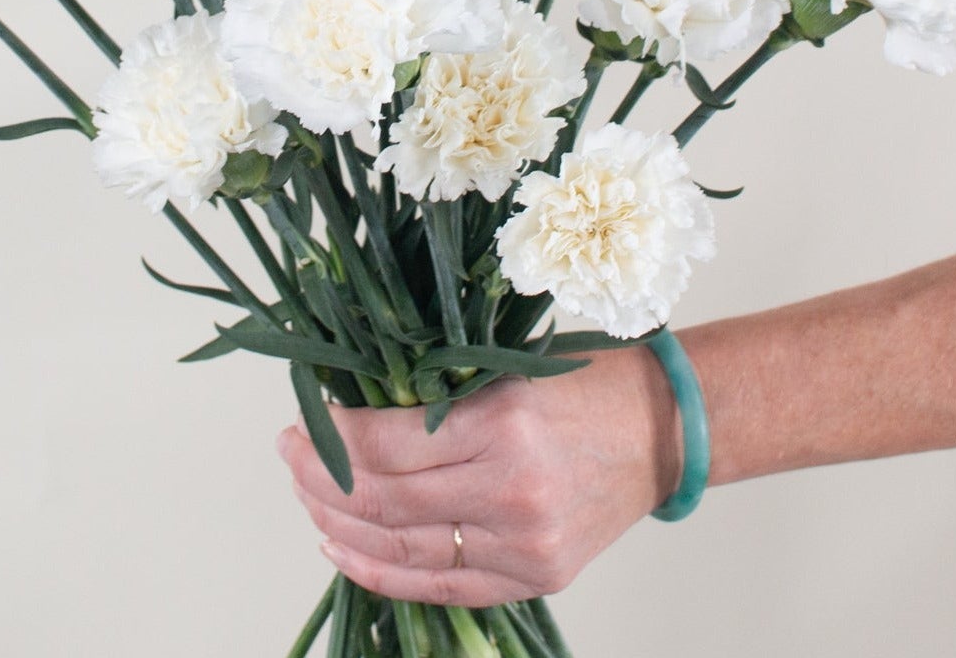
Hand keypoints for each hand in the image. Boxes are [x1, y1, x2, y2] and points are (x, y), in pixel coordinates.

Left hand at [275, 345, 681, 605]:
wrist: (663, 428)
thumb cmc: (583, 381)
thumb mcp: (504, 367)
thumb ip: (432, 393)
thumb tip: (347, 406)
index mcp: (502, 424)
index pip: (387, 446)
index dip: (332, 438)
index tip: (304, 421)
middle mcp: (512, 492)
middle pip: (386, 502)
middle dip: (322, 480)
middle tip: (292, 454)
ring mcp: (525, 545)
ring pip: (404, 550)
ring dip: (342, 527)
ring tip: (308, 499)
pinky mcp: (534, 578)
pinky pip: (441, 589)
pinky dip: (383, 572)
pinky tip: (343, 549)